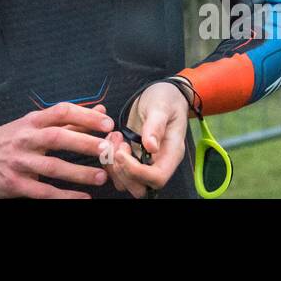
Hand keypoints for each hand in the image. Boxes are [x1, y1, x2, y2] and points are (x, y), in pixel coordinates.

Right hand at [0, 102, 111, 197]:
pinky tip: (82, 198)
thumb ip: (65, 121)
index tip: (107, 123)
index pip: (61, 112)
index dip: (85, 116)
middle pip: (58, 137)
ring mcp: (19, 162)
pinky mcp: (14, 184)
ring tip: (101, 177)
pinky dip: (64, 196)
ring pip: (53, 167)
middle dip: (85, 143)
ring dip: (79, 173)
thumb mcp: (31, 125)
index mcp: (31, 121)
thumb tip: (99, 112)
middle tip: (108, 149)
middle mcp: (26, 139)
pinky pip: (43, 191)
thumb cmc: (6, 139)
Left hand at [100, 81, 189, 197]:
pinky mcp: (132, 157)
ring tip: (113, 138)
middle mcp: (159, 163)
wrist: (162, 93)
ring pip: (126, 182)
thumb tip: (151, 147)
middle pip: (140, 188)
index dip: (137, 172)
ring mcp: (145, 162)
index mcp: (171, 153)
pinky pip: (117, 170)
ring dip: (113, 165)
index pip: (157, 178)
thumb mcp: (161, 106)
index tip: (121, 152)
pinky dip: (108, 159)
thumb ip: (156, 126)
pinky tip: (110, 138)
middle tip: (116, 147)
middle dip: (122, 171)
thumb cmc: (166, 98)